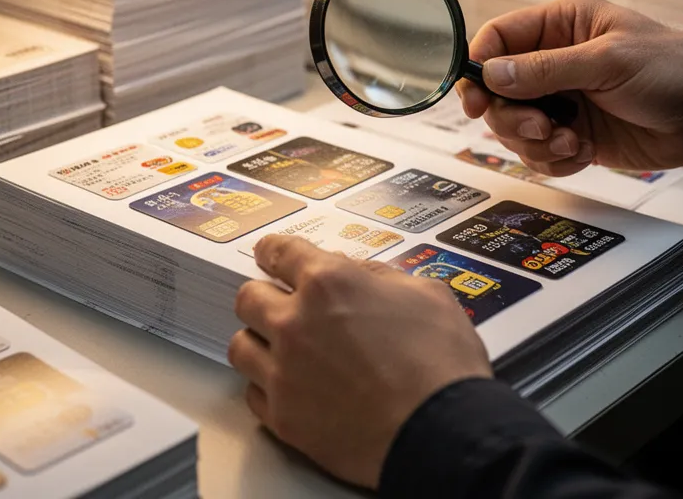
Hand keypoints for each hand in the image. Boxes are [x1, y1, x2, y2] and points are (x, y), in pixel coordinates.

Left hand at [228, 235, 491, 488]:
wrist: (440, 433)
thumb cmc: (441, 364)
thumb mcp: (426, 294)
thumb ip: (382, 276)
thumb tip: (359, 275)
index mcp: (328, 284)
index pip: (280, 251)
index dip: (274, 250)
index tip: (270, 254)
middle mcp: (294, 323)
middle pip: (248, 298)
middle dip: (264, 297)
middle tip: (282, 305)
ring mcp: (283, 373)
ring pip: (241, 346)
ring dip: (259, 342)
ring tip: (282, 348)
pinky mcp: (283, 418)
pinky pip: (252, 393)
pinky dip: (266, 387)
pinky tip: (290, 387)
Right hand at [457, 0, 682, 176]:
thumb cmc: (672, 70)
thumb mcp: (607, 61)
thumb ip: (545, 69)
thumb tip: (492, 74)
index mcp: (560, 26)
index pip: (498, 39)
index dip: (478, 68)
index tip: (475, 100)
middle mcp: (553, 62)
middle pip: (497, 92)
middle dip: (512, 117)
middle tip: (542, 127)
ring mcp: (562, 100)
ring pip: (514, 127)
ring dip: (536, 142)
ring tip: (572, 141)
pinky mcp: (572, 134)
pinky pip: (539, 153)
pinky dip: (554, 159)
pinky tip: (583, 152)